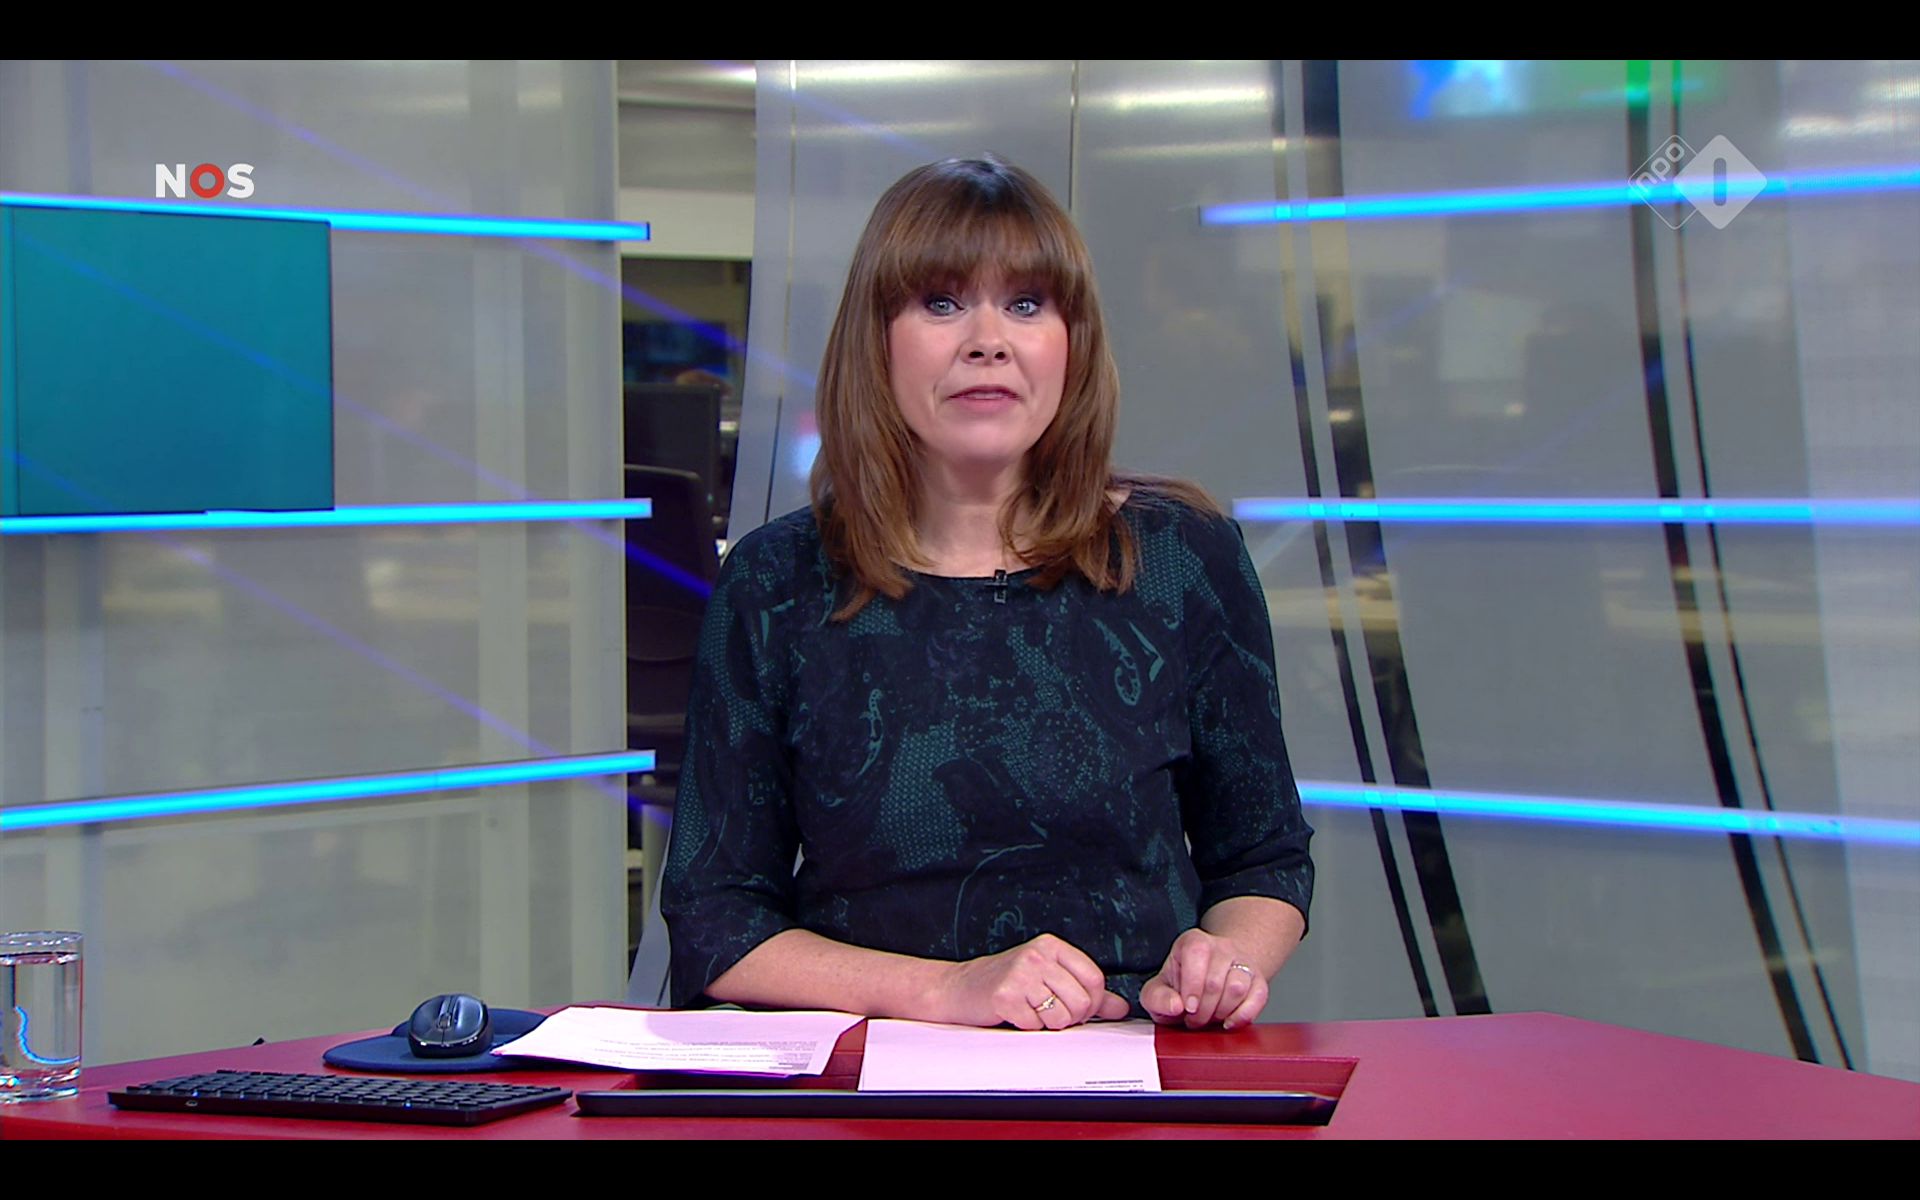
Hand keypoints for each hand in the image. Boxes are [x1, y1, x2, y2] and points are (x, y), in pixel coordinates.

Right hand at [936, 933, 1131, 1029]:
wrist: (959, 988)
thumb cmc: (1006, 982)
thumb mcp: (1050, 978)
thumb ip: (1088, 992)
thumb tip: (1121, 1007)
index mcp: (1052, 946)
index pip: (1095, 978)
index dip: (1092, 1002)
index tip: (1078, 1007)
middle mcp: (1037, 955)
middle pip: (1081, 1001)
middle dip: (1071, 1017)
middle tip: (1050, 1012)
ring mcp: (1020, 973)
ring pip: (1061, 1016)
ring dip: (1049, 1024)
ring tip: (1031, 1011)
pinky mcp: (1005, 995)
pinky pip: (1035, 1025)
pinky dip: (1028, 1027)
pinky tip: (1015, 1014)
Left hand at [1140, 928, 1267, 1030]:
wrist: (1208, 982)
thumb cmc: (1181, 987)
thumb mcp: (1158, 991)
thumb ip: (1157, 998)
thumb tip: (1175, 1005)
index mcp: (1193, 942)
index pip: (1196, 953)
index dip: (1191, 986)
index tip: (1187, 1007)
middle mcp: (1221, 947)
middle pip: (1215, 980)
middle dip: (1203, 1010)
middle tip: (1194, 1019)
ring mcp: (1243, 962)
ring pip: (1237, 988)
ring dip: (1221, 1012)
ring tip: (1210, 1017)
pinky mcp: (1259, 981)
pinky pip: (1258, 997)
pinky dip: (1243, 1015)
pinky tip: (1229, 1022)